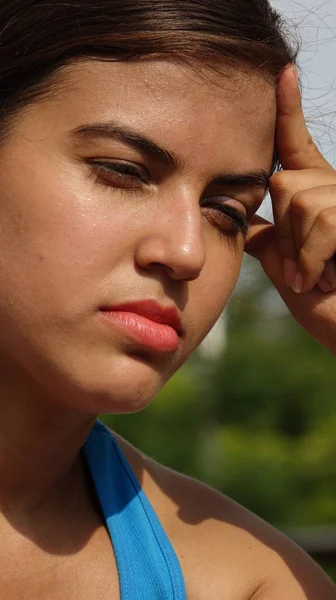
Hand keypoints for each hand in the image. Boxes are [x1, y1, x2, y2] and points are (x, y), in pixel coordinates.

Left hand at [245, 65, 335, 354]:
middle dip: (286, 236)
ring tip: (316, 277)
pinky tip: (324, 281)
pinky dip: (313, 262)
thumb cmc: (326, 304)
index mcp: (317, 197)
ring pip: (300, 203)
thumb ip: (271, 237)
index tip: (281, 73)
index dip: (288, 111)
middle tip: (302, 271)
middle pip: (284, 185)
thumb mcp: (289, 266)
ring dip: (301, 254)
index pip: (297, 146)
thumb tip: (245, 217)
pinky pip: (322, 223)